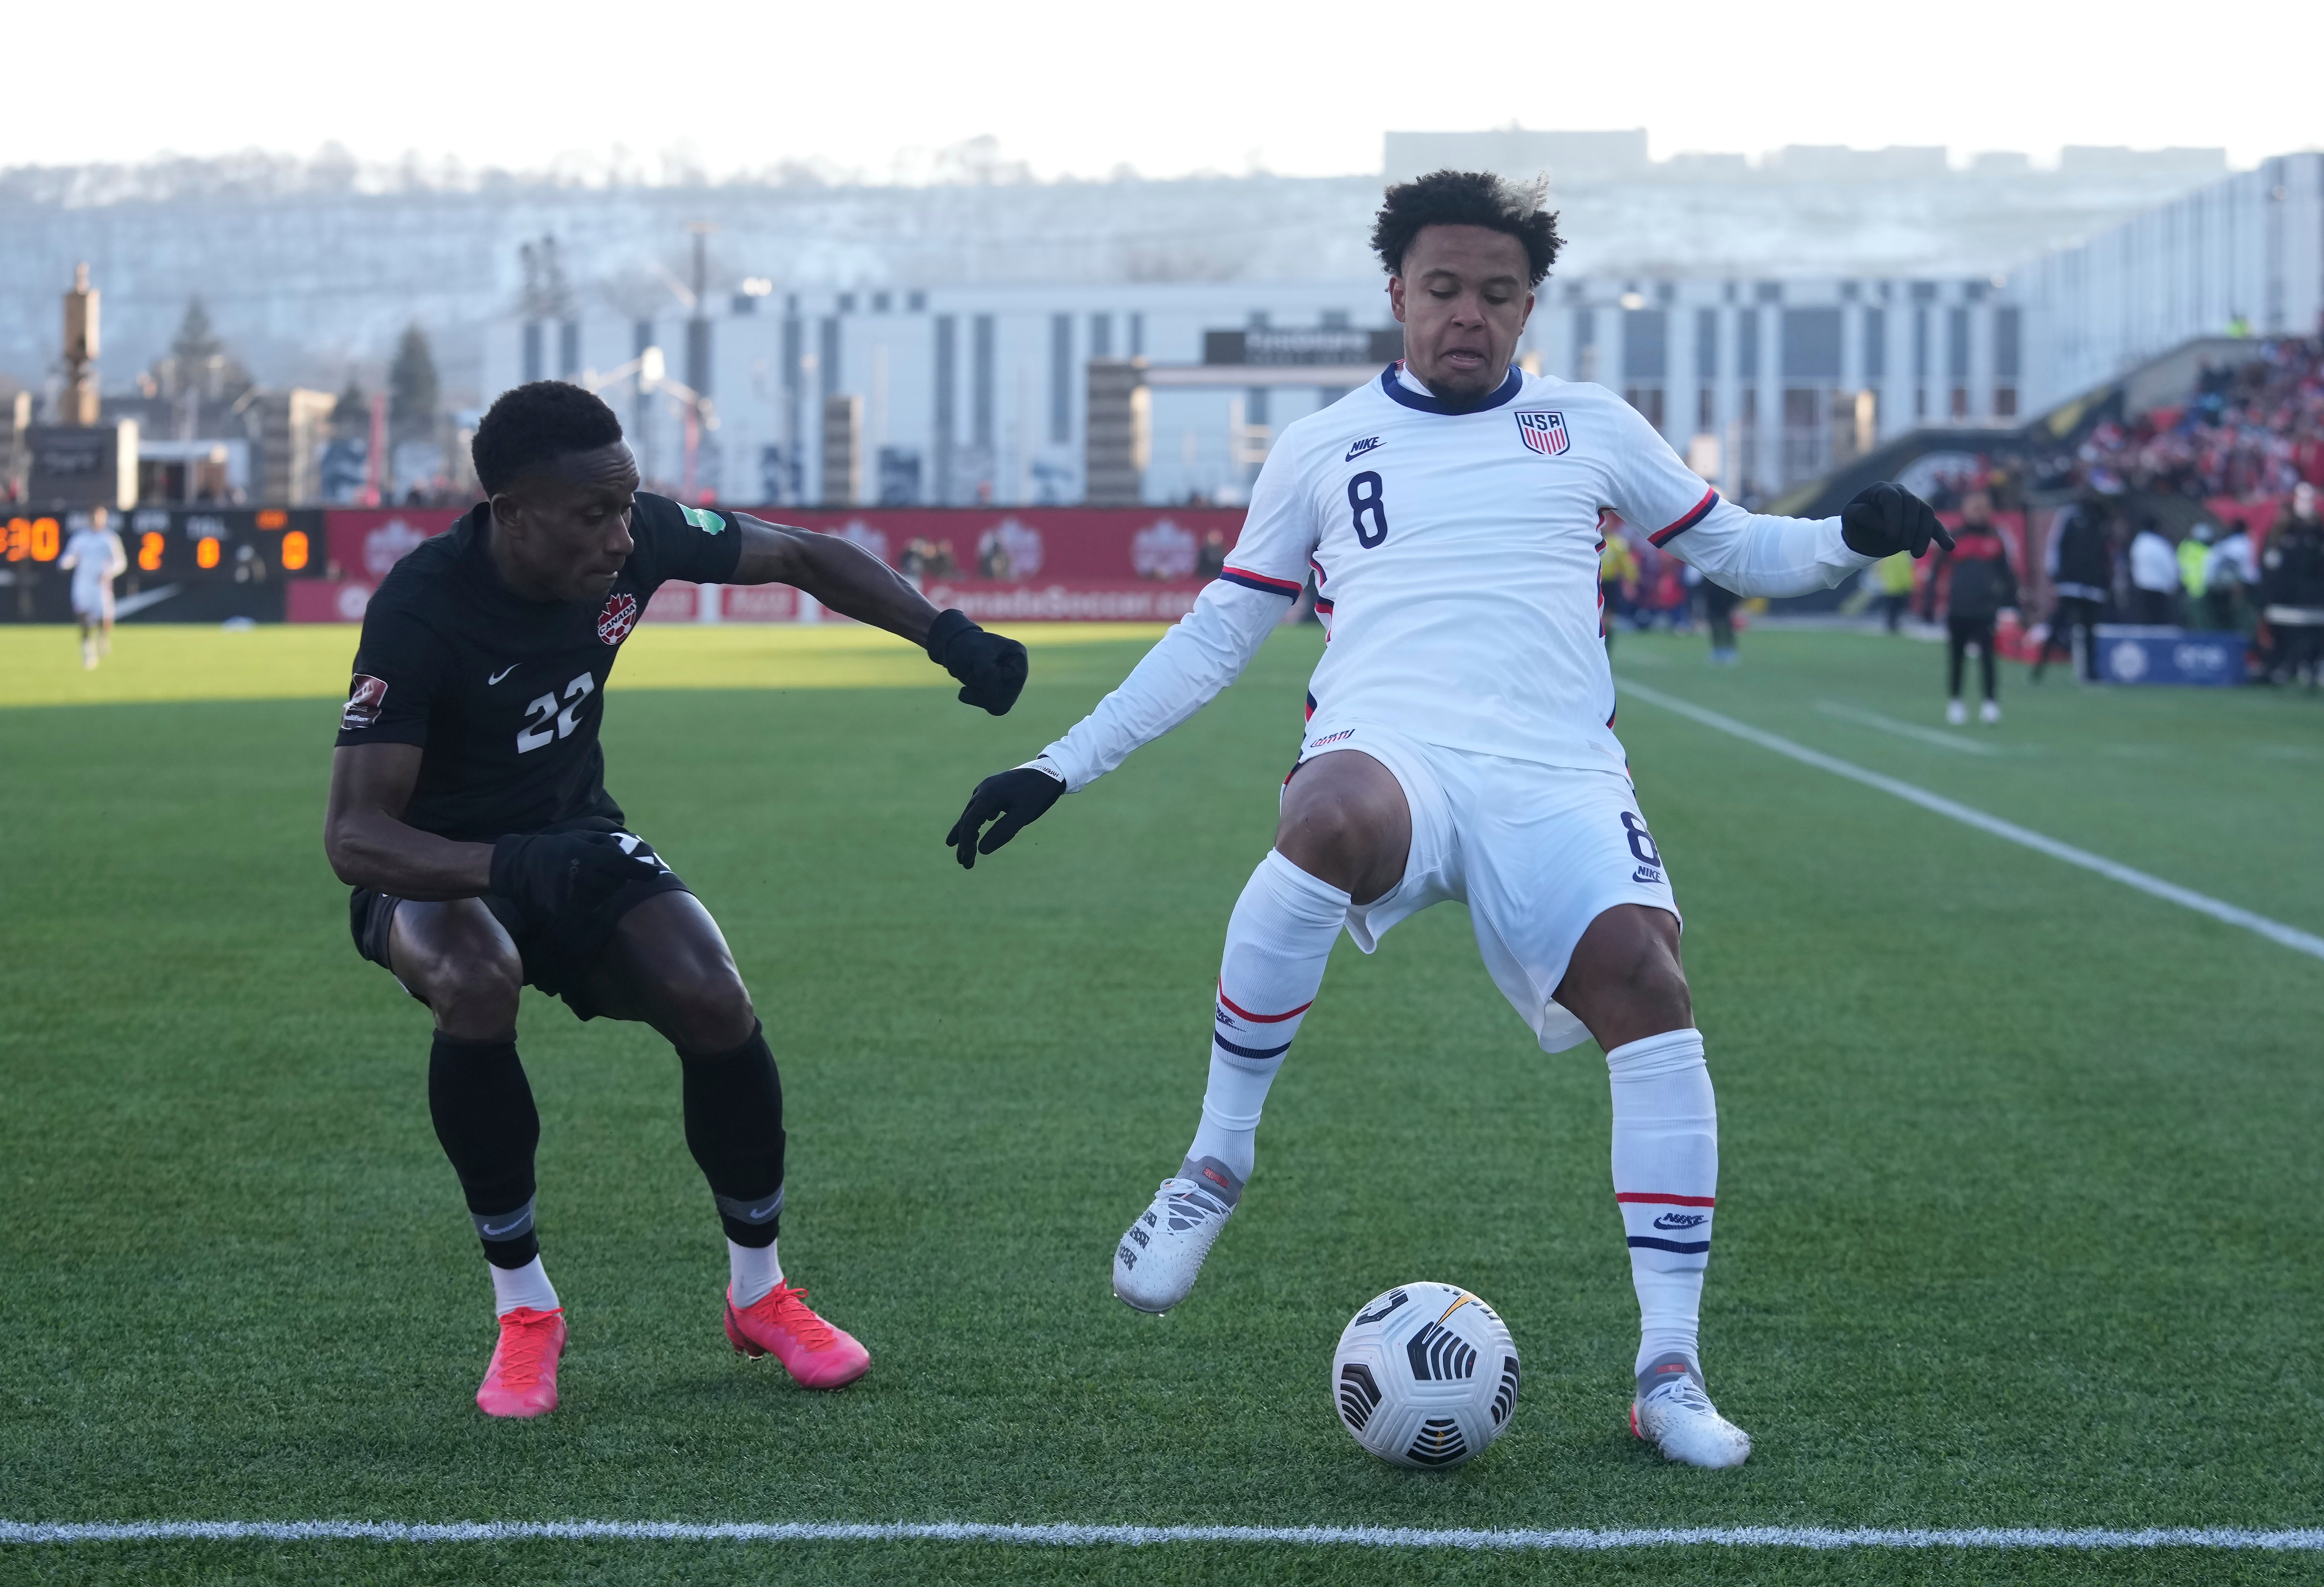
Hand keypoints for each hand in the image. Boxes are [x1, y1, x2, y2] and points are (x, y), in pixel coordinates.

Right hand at [490, 830, 652, 923]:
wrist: (519, 866)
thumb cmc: (556, 848)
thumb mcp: (581, 837)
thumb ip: (607, 845)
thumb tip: (632, 855)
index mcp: (587, 855)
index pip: (621, 865)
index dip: (640, 870)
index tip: (654, 873)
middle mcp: (582, 875)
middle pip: (616, 884)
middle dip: (618, 878)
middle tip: (608, 871)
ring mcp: (573, 894)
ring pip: (604, 897)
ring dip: (604, 889)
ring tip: (588, 878)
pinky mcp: (564, 909)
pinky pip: (589, 907)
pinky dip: (590, 900)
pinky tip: (580, 890)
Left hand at [925, 609, 1028, 714]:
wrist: (953, 648)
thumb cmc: (968, 646)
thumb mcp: (978, 655)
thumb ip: (988, 675)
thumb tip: (995, 699)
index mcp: (1018, 656)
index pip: (1017, 677)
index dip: (998, 677)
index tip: (982, 667)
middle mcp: (1016, 672)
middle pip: (1010, 695)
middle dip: (986, 690)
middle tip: (970, 678)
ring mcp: (1007, 684)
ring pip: (1001, 705)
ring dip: (979, 697)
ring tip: (968, 683)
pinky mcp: (996, 692)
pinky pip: (993, 707)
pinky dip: (976, 700)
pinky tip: (965, 691)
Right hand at [946, 767, 1064, 868]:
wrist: (1050, 771)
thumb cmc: (1037, 794)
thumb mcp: (1023, 815)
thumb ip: (1003, 832)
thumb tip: (981, 851)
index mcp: (987, 795)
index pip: (969, 822)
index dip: (966, 842)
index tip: (968, 859)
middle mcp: (983, 790)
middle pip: (967, 819)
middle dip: (964, 842)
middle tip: (964, 863)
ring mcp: (987, 788)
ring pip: (972, 813)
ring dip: (968, 833)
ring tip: (962, 851)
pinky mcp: (994, 789)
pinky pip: (980, 807)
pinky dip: (976, 821)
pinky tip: (977, 830)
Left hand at [1842, 482, 1954, 559]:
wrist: (1862, 532)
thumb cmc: (1854, 522)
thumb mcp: (1849, 519)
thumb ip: (1862, 515)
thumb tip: (1884, 522)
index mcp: (1881, 490)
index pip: (1892, 498)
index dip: (1894, 517)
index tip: (1891, 537)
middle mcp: (1900, 493)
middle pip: (1913, 504)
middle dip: (1910, 527)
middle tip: (1903, 547)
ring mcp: (1913, 504)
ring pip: (1927, 514)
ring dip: (1924, 535)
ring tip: (1916, 554)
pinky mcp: (1921, 519)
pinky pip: (1934, 524)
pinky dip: (1941, 535)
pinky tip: (1949, 546)